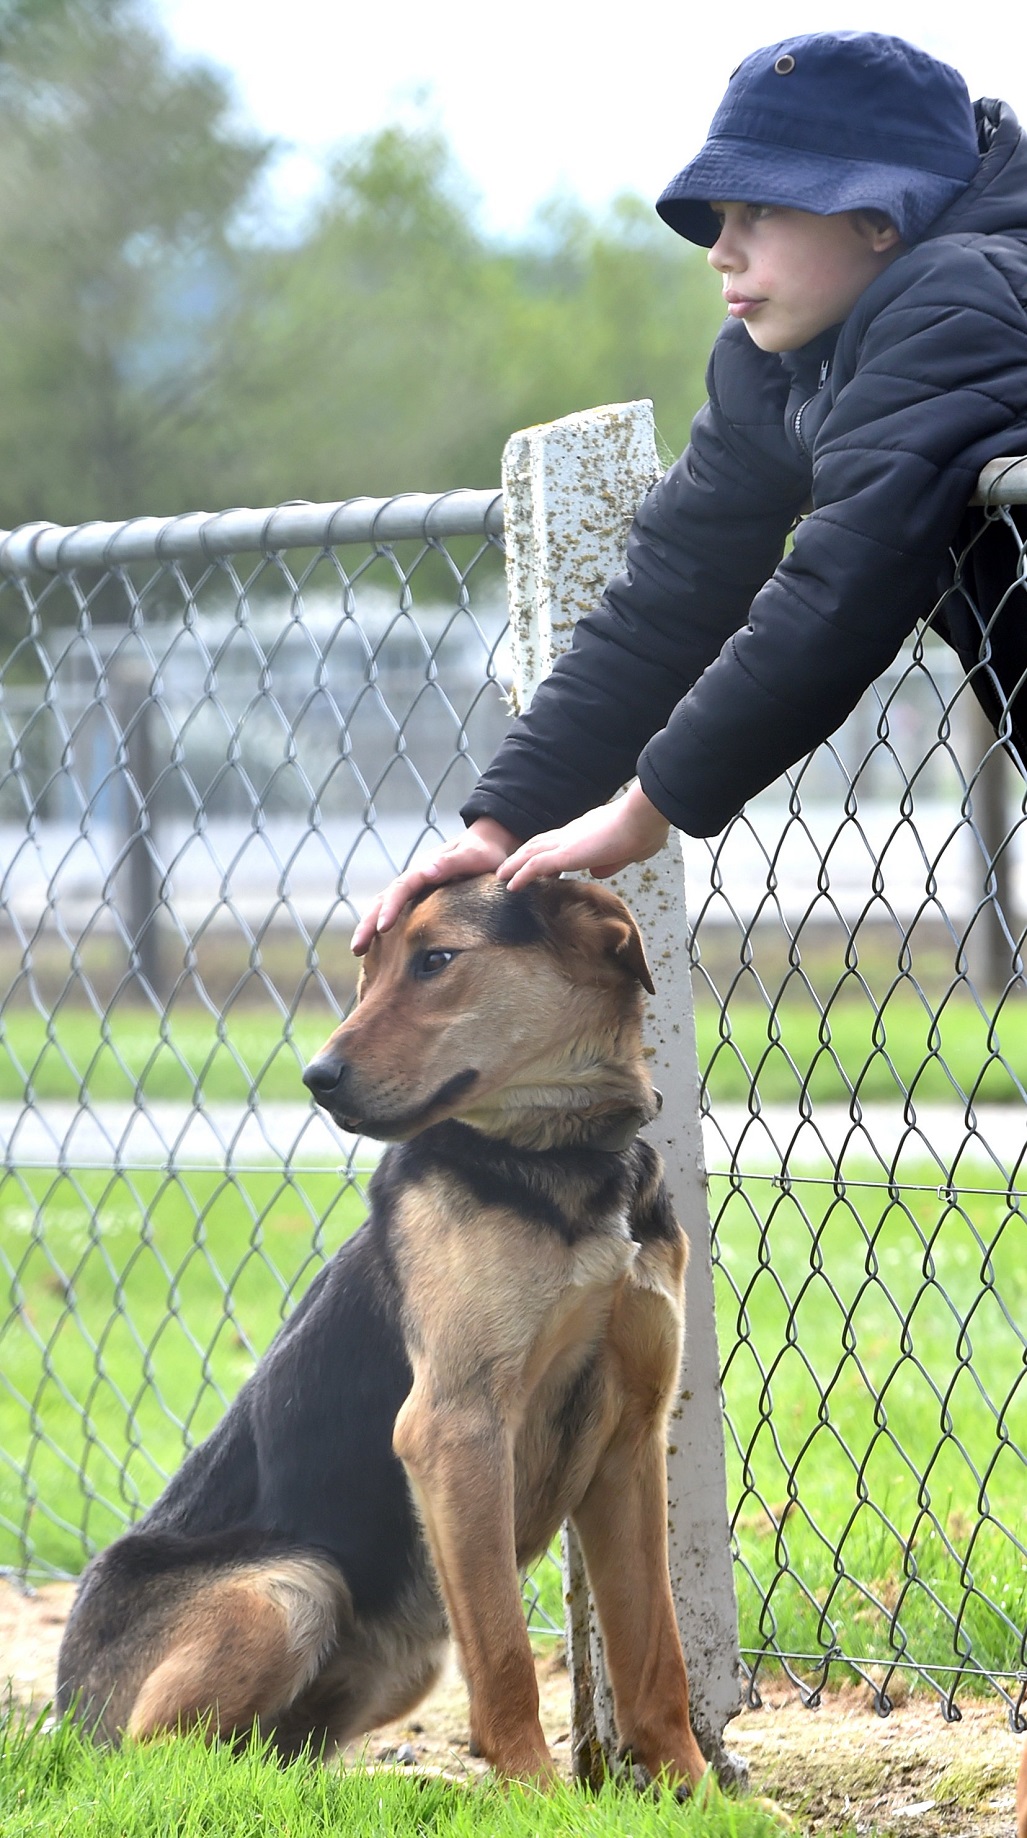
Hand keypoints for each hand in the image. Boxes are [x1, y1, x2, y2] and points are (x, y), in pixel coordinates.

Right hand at [351, 817, 522, 953]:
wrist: (488, 845)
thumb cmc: (483, 853)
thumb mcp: (472, 855)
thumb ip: (450, 863)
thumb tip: (424, 871)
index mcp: (424, 868)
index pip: (401, 888)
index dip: (390, 908)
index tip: (382, 928)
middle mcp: (413, 878)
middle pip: (383, 899)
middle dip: (368, 923)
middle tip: (357, 948)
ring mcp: (414, 889)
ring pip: (384, 907)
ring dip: (370, 927)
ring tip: (358, 951)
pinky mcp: (419, 898)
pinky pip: (397, 913)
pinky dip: (383, 927)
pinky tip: (378, 949)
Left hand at [497, 783, 669, 889]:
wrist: (643, 818)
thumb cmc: (644, 830)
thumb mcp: (629, 852)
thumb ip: (612, 863)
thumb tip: (598, 873)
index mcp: (588, 831)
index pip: (560, 841)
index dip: (547, 851)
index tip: (539, 865)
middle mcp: (573, 833)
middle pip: (539, 843)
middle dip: (523, 855)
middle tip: (510, 868)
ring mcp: (568, 842)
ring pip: (531, 853)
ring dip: (515, 864)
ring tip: (501, 876)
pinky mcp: (566, 853)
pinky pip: (535, 865)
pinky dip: (520, 875)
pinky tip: (510, 886)